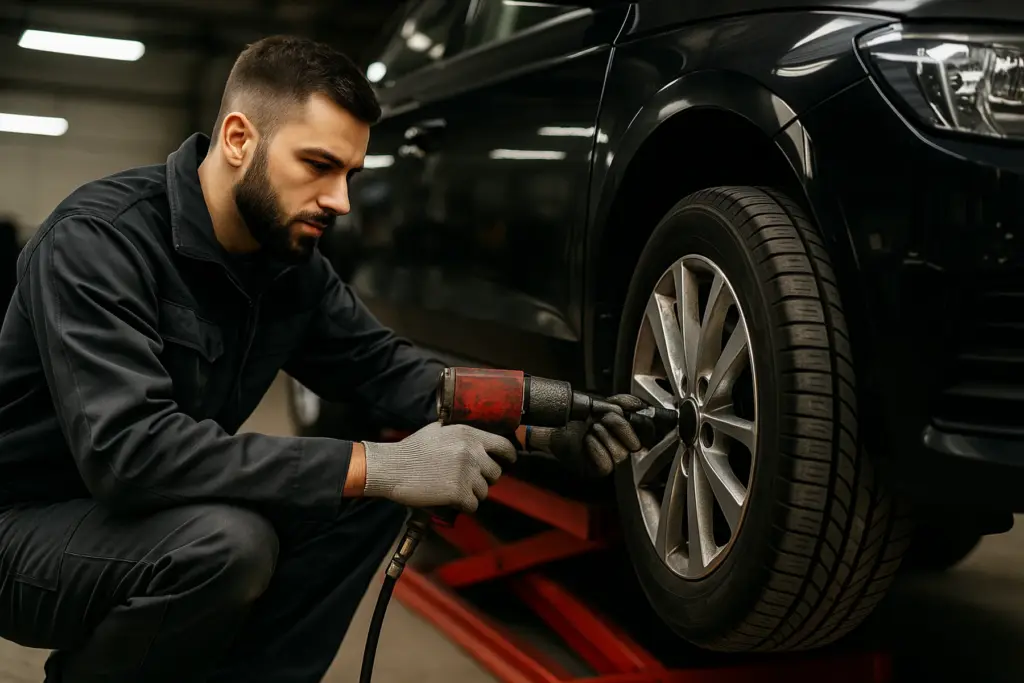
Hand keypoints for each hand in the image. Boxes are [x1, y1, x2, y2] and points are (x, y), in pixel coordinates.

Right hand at [360, 422, 517, 512]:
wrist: (392, 467)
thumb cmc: (411, 450)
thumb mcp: (438, 430)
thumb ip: (460, 434)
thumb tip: (476, 440)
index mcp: (469, 434)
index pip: (503, 445)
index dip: (509, 456)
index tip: (509, 462)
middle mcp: (472, 452)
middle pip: (495, 473)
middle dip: (484, 479)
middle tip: (467, 481)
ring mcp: (466, 472)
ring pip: (484, 491)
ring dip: (472, 494)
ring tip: (453, 489)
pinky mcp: (458, 492)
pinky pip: (473, 505)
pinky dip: (464, 506)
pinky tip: (450, 500)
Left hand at [529, 394, 648, 476]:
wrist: (555, 425)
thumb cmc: (576, 416)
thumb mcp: (600, 403)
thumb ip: (622, 402)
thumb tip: (639, 405)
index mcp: (626, 431)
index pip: (644, 433)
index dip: (634, 424)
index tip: (623, 412)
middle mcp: (621, 447)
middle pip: (634, 445)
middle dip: (618, 426)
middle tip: (602, 418)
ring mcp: (610, 460)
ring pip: (621, 455)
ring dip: (605, 436)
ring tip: (592, 428)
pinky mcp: (597, 471)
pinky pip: (607, 465)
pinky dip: (597, 449)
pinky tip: (588, 440)